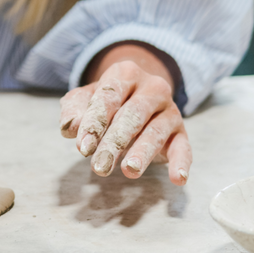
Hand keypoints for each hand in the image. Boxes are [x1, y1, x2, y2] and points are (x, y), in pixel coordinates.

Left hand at [59, 45, 190, 183]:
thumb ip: (74, 110)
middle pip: (132, 115)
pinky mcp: (181, 131)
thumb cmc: (106, 101)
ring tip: (129, 171)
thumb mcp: (85, 100)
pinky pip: (184, 147)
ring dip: (142, 153)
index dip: (95, 123)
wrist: (137, 95)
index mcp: (125, 73)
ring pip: (156, 132)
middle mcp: (152, 87)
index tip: (82, 148)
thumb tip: (69, 127)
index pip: (108, 97)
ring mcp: (169, 109)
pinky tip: (178, 179)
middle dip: (114, 142)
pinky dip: (182, 163)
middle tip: (99, 167)